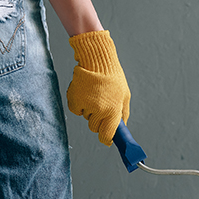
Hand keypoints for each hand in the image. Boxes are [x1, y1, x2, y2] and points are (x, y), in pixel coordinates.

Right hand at [66, 30, 130, 145]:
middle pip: (95, 128)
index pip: (107, 135)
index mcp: (114, 110)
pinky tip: (85, 92)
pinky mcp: (74, 100)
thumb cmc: (112, 76)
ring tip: (94, 93)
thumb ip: (123, 113)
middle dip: (98, 120)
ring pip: (85, 117)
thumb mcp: (124, 95)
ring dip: (89, 109)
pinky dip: (79, 103)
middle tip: (101, 105)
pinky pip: (76, 110)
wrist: (96, 59)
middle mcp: (99, 110)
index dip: (106, 138)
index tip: (106, 138)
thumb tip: (121, 128)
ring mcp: (86, 106)